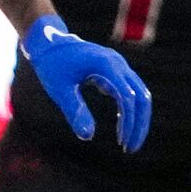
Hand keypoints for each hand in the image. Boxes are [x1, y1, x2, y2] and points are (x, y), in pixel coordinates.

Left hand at [20, 14, 152, 150]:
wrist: (48, 42)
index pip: (128, 96)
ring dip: (138, 119)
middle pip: (142, 97)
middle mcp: (118, 64)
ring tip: (128, 142)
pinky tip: (121, 128)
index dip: (128, 121)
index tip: (121, 143)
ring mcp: (119, 67)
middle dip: (139, 124)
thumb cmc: (52, 65)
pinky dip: (130, 111)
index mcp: (106, 64)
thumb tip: (87, 137)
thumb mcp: (59, 89)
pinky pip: (132, 93)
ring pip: (141, 95)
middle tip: (130, 149)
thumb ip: (74, 111)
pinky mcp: (116, 72)